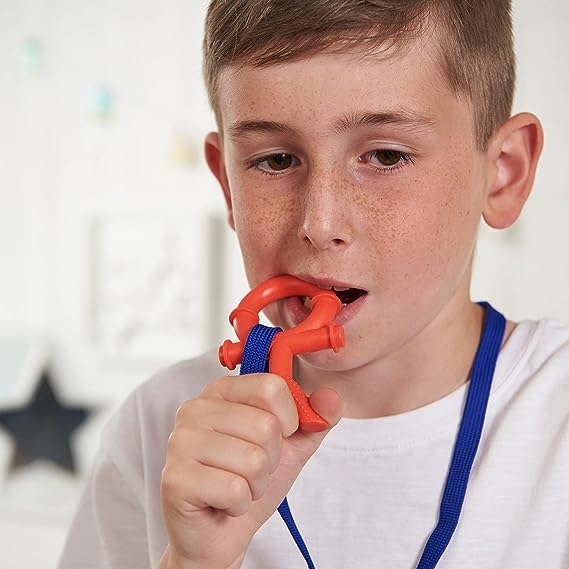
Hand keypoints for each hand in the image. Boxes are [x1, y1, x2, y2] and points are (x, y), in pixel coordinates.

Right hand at [159, 373, 343, 568]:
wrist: (220, 532)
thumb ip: (315, 418)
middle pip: (265, 426)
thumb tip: (333, 398)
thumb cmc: (249, 480)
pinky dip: (240, 504)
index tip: (276, 436)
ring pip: (254, 460)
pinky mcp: (175, 479)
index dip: (288, 419)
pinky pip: (235, 489)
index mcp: (221, 391)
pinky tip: (223, 502)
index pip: (272, 386)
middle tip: (251, 470)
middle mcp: (195, 409)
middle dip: (271, 459)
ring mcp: (180, 442)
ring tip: (237, 485)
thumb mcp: (291, 444)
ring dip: (256, 484)